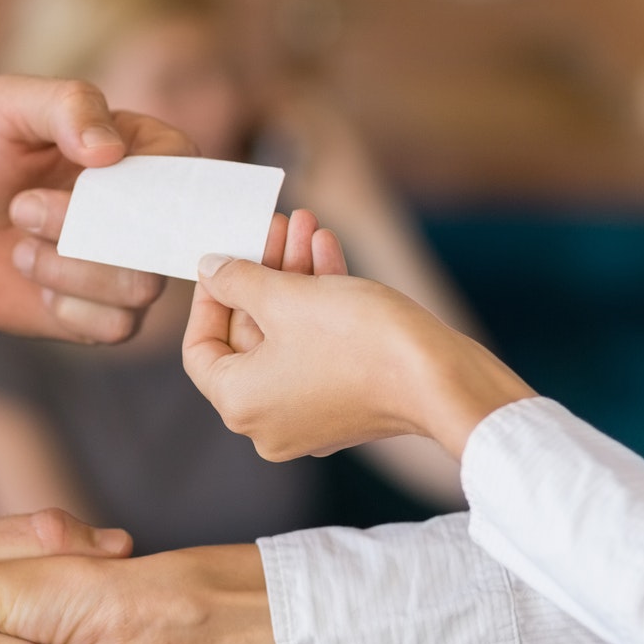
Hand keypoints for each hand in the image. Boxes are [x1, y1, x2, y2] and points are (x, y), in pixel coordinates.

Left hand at [0, 76, 195, 344]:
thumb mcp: (4, 107)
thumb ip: (65, 103)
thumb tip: (111, 151)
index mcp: (137, 150)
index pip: (182, 164)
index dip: (143, 179)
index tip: (86, 173)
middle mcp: (146, 212)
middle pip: (162, 233)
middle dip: (83, 224)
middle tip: (21, 207)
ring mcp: (129, 266)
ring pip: (140, 284)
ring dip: (68, 265)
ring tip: (21, 245)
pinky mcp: (108, 315)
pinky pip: (117, 325)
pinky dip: (68, 306)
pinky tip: (36, 284)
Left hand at [183, 256, 533, 461]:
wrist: (442, 378)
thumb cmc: (360, 342)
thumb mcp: (286, 296)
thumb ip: (237, 280)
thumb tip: (210, 270)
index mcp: (240, 404)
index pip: (200, 348)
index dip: (208, 296)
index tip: (222, 258)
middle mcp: (268, 420)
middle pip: (250, 336)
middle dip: (264, 271)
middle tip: (275, 225)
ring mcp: (309, 415)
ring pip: (288, 335)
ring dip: (296, 276)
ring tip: (306, 224)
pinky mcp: (347, 402)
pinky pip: (318, 349)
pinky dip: (321, 303)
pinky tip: (328, 248)